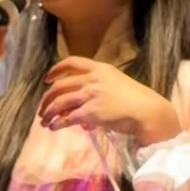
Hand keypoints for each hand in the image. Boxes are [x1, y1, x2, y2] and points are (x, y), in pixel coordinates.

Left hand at [38, 57, 180, 143]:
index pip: (72, 62)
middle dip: (47, 98)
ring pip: (60, 102)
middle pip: (60, 86)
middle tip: (42, 108)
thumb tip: (80, 117)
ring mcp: (91, 95)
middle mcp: (93, 79)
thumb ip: (98, 94)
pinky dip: (58, 123)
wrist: (147, 111)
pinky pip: (68, 118)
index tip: (47, 79)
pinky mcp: (91, 112)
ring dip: (48, 112)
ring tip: (44, 121)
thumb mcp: (117, 85)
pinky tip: (54, 128)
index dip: (56, 70)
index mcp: (100, 69)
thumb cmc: (136, 99)